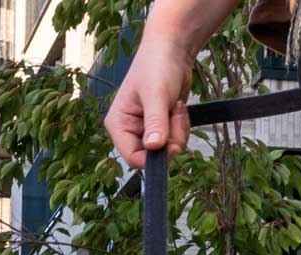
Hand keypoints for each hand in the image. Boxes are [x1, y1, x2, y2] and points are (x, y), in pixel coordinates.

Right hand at [104, 36, 194, 167]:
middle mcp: (130, 130)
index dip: (154, 158)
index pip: (133, 158)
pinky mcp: (161, 125)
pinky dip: (181, 127)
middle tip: (174, 116)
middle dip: (170, 141)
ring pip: (167, 150)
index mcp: (119, 124)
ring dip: (178, 132)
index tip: (171, 144)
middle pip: (153, 157)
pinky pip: (175, 140)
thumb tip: (154, 147)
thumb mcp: (156, 95)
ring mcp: (146, 128)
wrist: (172, 50)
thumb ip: (155, 122)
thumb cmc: (157, 66)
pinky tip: (177, 108)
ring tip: (175, 107)